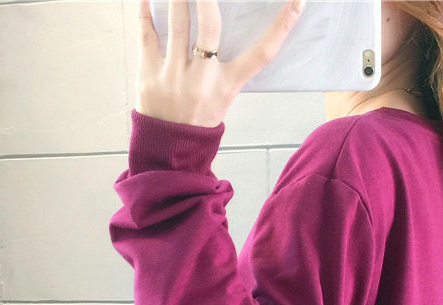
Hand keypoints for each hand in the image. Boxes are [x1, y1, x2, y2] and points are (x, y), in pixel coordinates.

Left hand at [136, 0, 304, 127]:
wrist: (170, 151)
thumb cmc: (199, 121)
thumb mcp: (222, 98)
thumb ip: (226, 68)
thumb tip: (218, 28)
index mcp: (227, 86)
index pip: (261, 54)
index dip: (281, 27)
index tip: (297, 2)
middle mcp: (203, 79)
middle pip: (210, 25)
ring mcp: (174, 76)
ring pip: (178, 22)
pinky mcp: (149, 74)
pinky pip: (147, 34)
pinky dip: (145, 12)